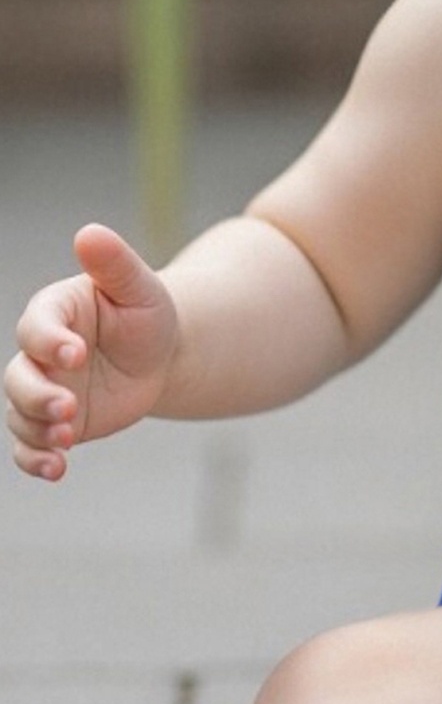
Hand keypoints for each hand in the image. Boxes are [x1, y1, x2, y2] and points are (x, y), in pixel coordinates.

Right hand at [5, 224, 177, 479]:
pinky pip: (31, 444)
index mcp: (54, 314)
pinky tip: (57, 470)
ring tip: (67, 440)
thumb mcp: (139, 287)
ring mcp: (44, 389)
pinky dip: (37, 459)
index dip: (50, 341)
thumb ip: (114, 264)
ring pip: (20, 414)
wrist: (160, 355)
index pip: (36, 327)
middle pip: (19, 376)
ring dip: (37, 429)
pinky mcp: (54, 422)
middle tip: (69, 408)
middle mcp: (40, 354)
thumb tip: (89, 233)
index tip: (76, 354)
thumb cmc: (146, 312)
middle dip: (38, 395)